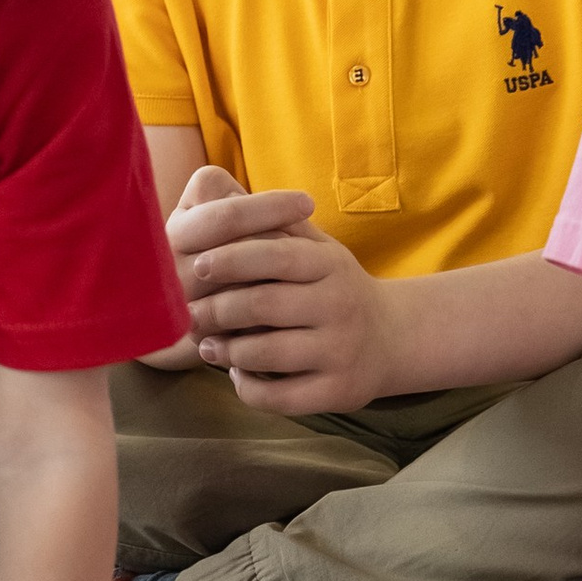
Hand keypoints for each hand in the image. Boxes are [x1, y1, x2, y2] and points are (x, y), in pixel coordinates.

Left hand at [166, 166, 391, 415]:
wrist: (390, 338)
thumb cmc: (332, 287)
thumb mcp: (314, 248)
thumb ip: (269, 223)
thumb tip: (212, 183)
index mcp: (330, 264)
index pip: (275, 255)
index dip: (231, 259)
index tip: (198, 265)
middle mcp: (340, 306)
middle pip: (263, 306)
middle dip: (217, 311)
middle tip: (190, 315)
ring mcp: (341, 351)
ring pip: (265, 354)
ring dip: (226, 352)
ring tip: (208, 346)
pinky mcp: (337, 392)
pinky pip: (279, 397)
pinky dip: (248, 387)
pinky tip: (238, 374)